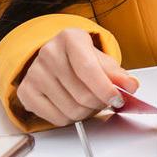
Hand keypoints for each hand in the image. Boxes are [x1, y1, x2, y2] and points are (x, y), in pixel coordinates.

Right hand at [16, 28, 139, 126]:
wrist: (54, 57)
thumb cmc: (79, 57)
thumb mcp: (100, 58)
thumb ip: (116, 73)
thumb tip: (130, 86)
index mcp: (70, 37)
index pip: (88, 68)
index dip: (105, 88)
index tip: (118, 99)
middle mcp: (49, 52)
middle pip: (81, 93)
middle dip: (99, 103)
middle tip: (105, 101)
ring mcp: (34, 73)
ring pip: (70, 109)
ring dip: (87, 112)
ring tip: (89, 102)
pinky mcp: (26, 92)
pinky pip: (56, 118)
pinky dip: (70, 119)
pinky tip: (73, 105)